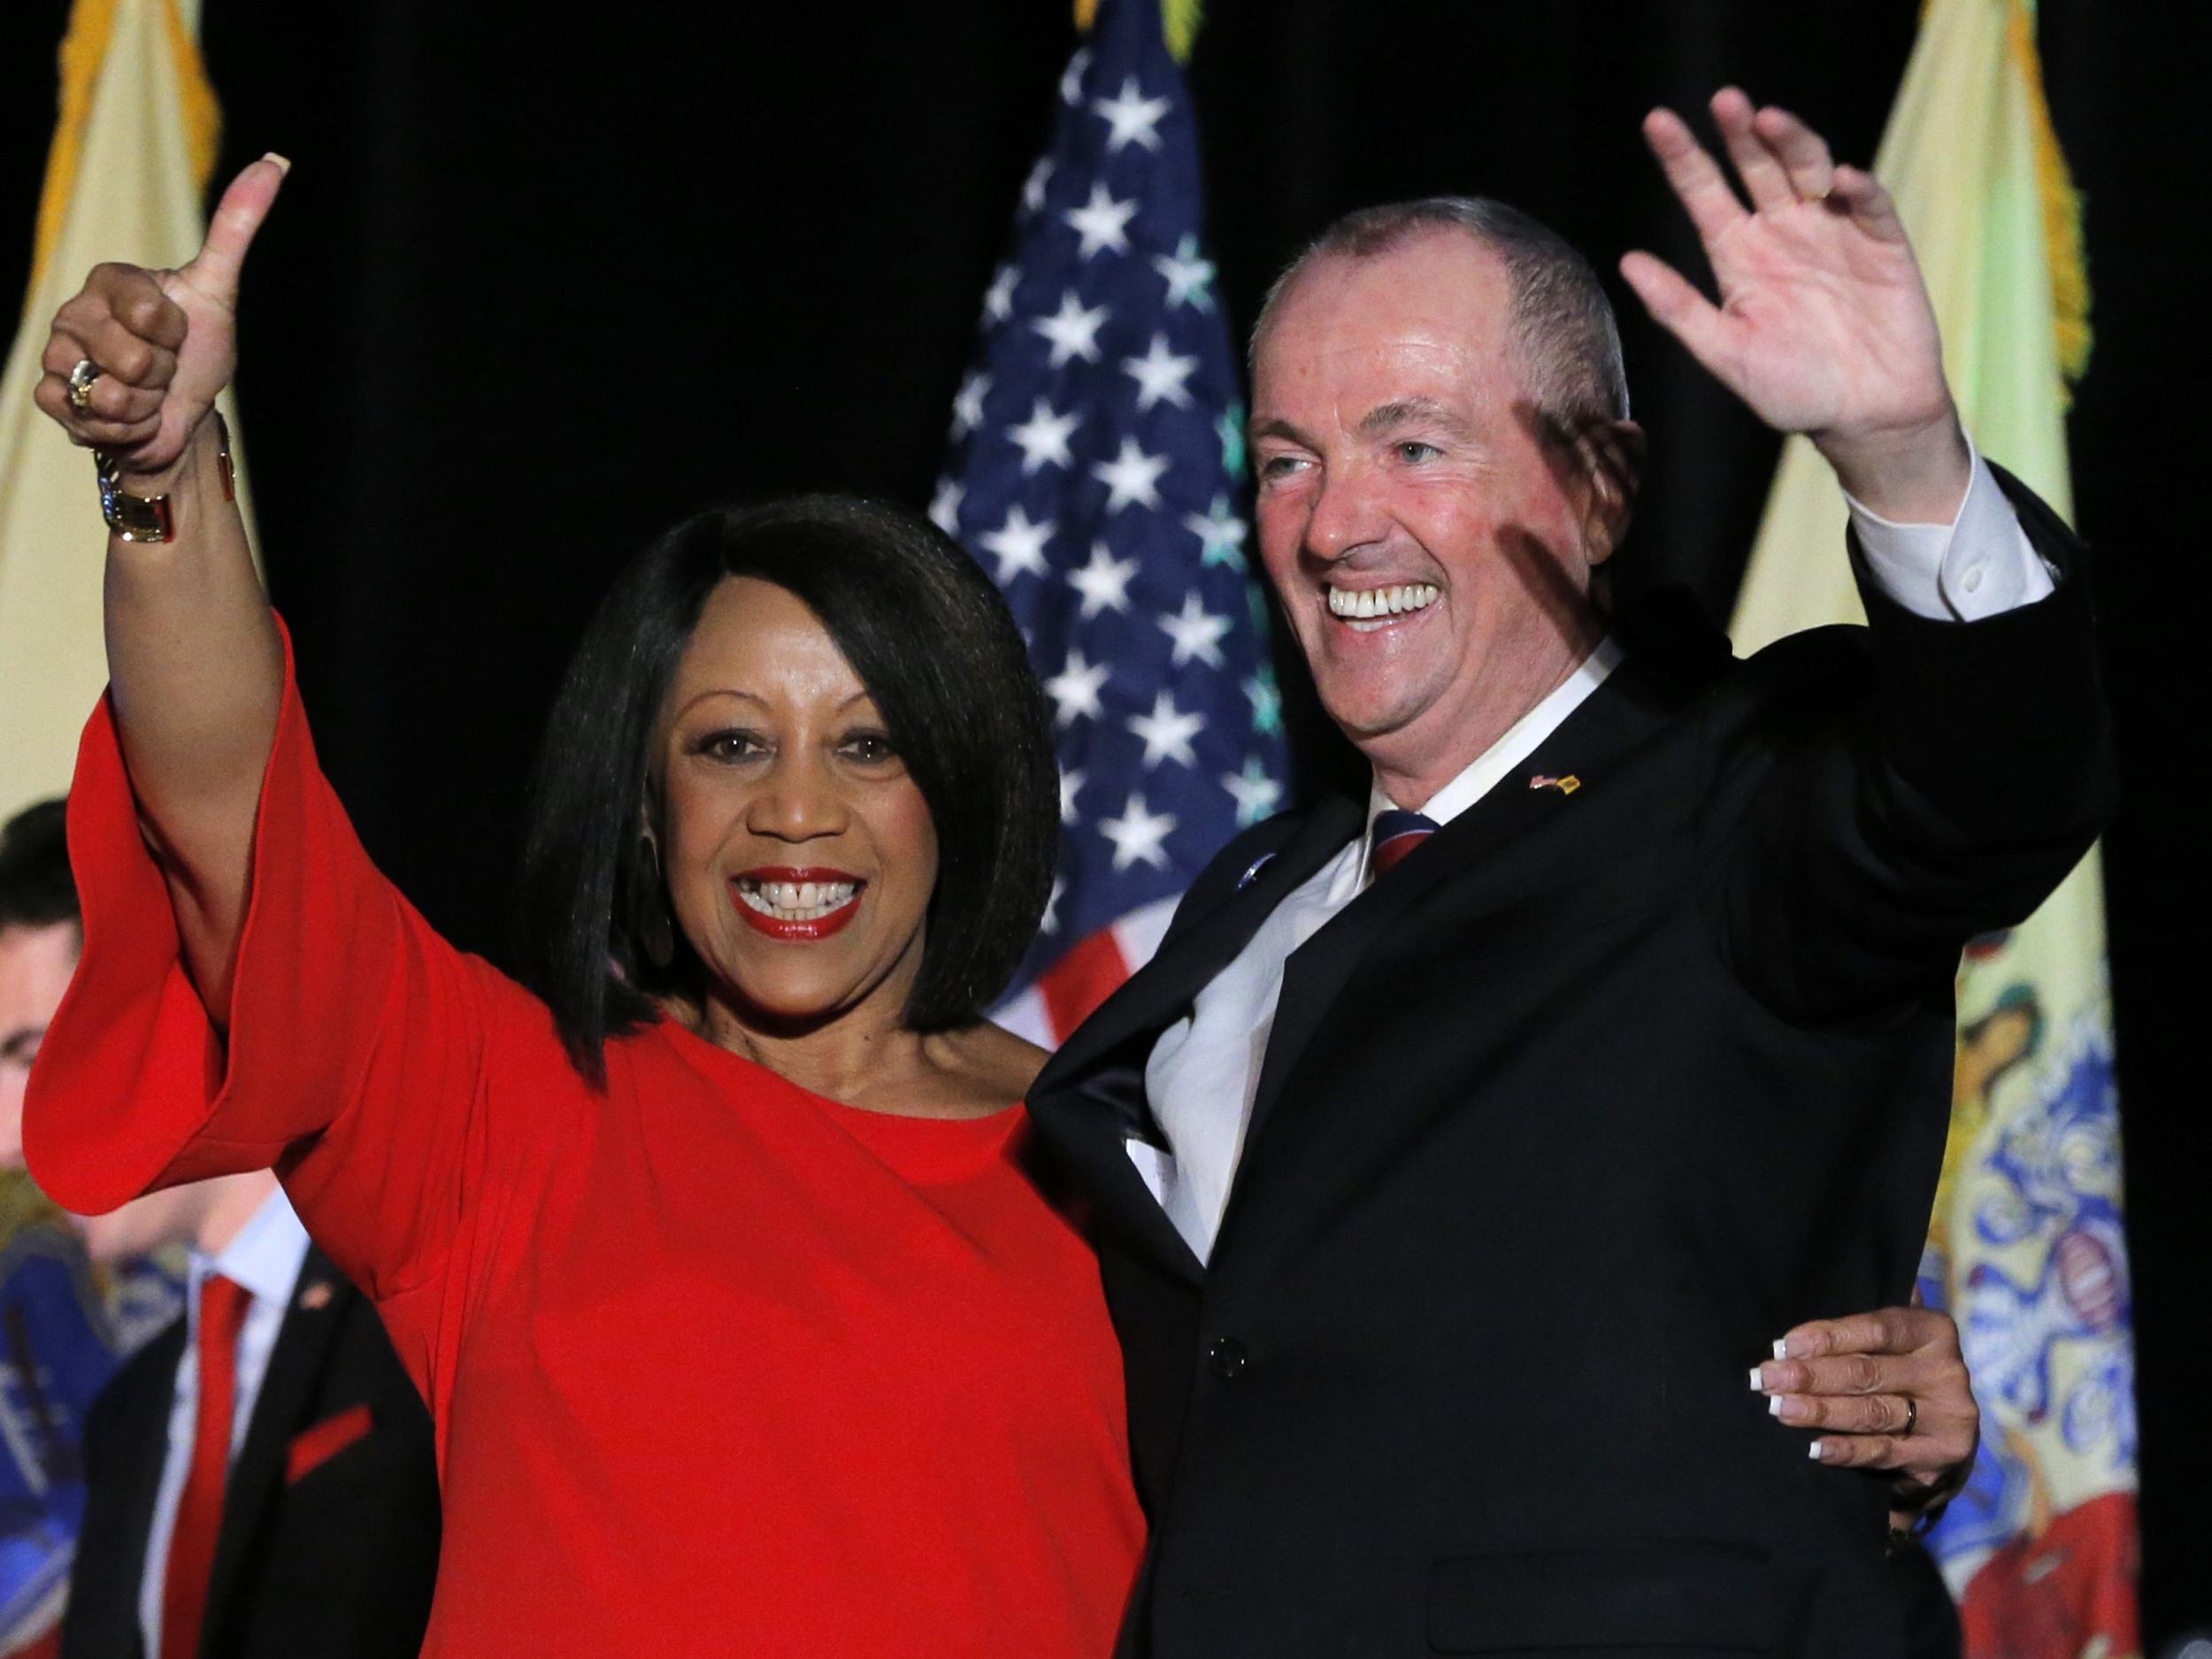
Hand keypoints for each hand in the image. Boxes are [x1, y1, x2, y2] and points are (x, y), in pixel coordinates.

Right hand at [34, 155, 288, 478]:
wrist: (182, 414)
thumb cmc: (198, 351)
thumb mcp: (218, 291)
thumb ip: (235, 227)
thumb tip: (275, 161)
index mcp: (111, 281)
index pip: (148, 314)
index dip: (173, 334)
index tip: (176, 332)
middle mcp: (76, 312)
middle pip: (131, 358)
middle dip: (159, 374)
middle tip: (161, 368)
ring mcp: (59, 355)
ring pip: (110, 392)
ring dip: (142, 404)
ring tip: (143, 392)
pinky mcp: (52, 397)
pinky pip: (90, 415)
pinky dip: (122, 427)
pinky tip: (123, 415)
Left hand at [1619, 89, 1969, 521]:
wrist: (1864, 417)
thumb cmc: (1791, 391)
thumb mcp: (1727, 353)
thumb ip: (1679, 308)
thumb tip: (1628, 262)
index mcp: (1739, 258)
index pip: (1705, 195)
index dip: (1683, 158)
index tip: (1658, 122)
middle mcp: (1783, 234)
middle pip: (1758, 168)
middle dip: (1741, 134)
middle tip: (1724, 100)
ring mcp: (1833, 233)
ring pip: (1810, 170)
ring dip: (1792, 143)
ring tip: (1769, 121)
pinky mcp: (1882, 243)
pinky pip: (1869, 205)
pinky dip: (1856, 187)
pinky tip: (1839, 179)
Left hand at [1752, 1304, 1977, 1524]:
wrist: (1943, 1432)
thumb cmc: (1900, 1370)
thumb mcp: (1892, 1341)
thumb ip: (1858, 1326)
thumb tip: (1800, 1310)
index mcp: (1933, 1330)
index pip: (1876, 1330)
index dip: (1827, 1337)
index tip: (1783, 1346)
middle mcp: (1947, 1370)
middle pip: (1868, 1372)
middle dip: (1811, 1376)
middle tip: (1766, 1380)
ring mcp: (1949, 1414)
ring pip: (1872, 1412)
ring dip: (1821, 1411)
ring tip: (1780, 1409)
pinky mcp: (1943, 1454)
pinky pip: (1885, 1451)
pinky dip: (1847, 1450)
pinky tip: (1815, 1448)